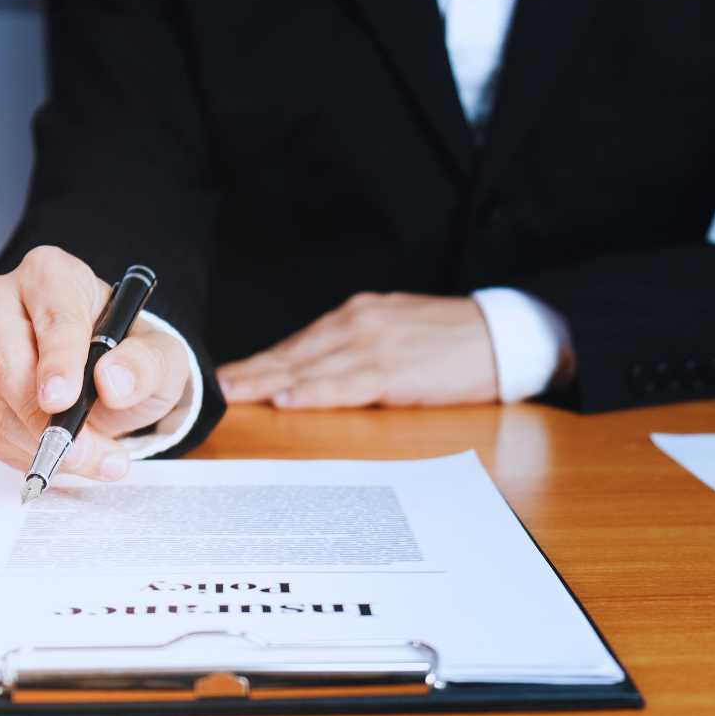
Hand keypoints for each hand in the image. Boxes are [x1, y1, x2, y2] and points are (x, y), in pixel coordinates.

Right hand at [0, 246, 188, 479]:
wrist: (110, 380)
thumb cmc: (130, 354)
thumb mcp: (161, 357)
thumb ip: (146, 365)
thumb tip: (113, 381)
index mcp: (52, 276)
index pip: (53, 317)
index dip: (58, 362)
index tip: (62, 399)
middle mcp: (2, 301)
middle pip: (5, 359)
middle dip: (40, 414)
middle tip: (75, 450)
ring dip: (42, 442)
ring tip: (94, 459)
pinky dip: (30, 452)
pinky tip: (66, 454)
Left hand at [219, 292, 497, 408]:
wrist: (503, 335)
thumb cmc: (453, 339)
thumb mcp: (398, 328)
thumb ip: (358, 344)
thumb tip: (318, 371)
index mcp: (359, 316)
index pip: (299, 344)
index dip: (261, 362)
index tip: (227, 376)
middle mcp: (359, 324)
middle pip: (293, 354)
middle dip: (251, 373)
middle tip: (211, 388)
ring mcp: (375, 345)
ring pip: (309, 369)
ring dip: (267, 385)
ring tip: (233, 397)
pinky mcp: (395, 370)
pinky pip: (344, 385)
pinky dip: (312, 392)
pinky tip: (286, 400)